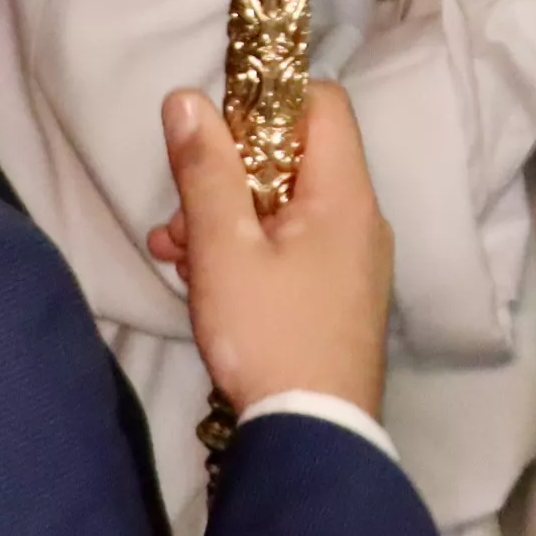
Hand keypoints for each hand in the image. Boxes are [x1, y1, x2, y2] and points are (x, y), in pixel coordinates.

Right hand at [163, 84, 391, 418]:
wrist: (315, 436)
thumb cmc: (268, 334)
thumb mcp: (223, 248)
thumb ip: (206, 170)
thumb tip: (188, 99)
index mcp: (345, 196)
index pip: (321, 104)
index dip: (267, 101)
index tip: (215, 132)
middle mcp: (361, 220)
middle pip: (294, 159)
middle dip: (227, 174)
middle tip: (181, 214)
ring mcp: (352, 262)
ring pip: (283, 209)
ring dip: (225, 219)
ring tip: (174, 252)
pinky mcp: (337, 297)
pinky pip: (291, 249)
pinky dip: (246, 252)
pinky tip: (198, 278)